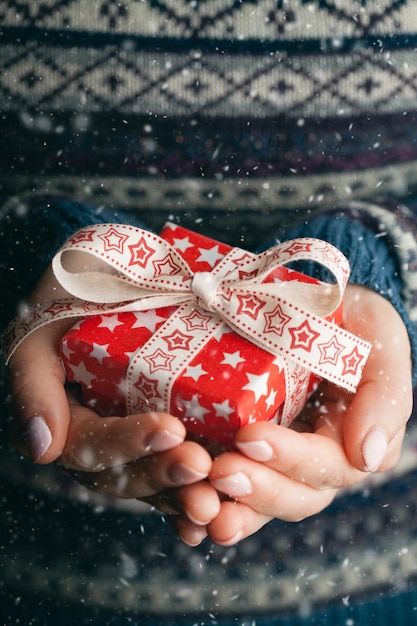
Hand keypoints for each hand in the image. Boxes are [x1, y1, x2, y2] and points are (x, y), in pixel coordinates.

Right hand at [8, 266, 220, 523]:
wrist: (119, 269)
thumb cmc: (74, 290)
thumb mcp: (44, 324)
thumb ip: (34, 382)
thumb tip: (42, 448)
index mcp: (68, 416)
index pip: (89, 443)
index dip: (125, 442)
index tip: (169, 430)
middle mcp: (104, 435)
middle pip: (126, 474)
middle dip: (162, 473)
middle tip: (201, 466)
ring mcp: (140, 436)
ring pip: (157, 480)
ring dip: (186, 494)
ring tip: (220, 498)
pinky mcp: (176, 429)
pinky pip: (185, 466)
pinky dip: (202, 489)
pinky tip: (227, 505)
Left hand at [174, 285, 412, 545]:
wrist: (313, 308)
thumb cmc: (352, 324)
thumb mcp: (380, 344)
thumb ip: (384, 396)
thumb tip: (367, 458)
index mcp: (349, 442)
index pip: (326, 465)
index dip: (291, 458)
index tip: (250, 437)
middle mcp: (313, 462)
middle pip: (292, 496)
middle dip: (257, 489)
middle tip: (219, 472)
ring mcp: (275, 460)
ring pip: (258, 503)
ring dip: (229, 511)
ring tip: (198, 507)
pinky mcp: (240, 452)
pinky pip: (226, 489)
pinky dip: (206, 503)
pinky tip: (181, 511)